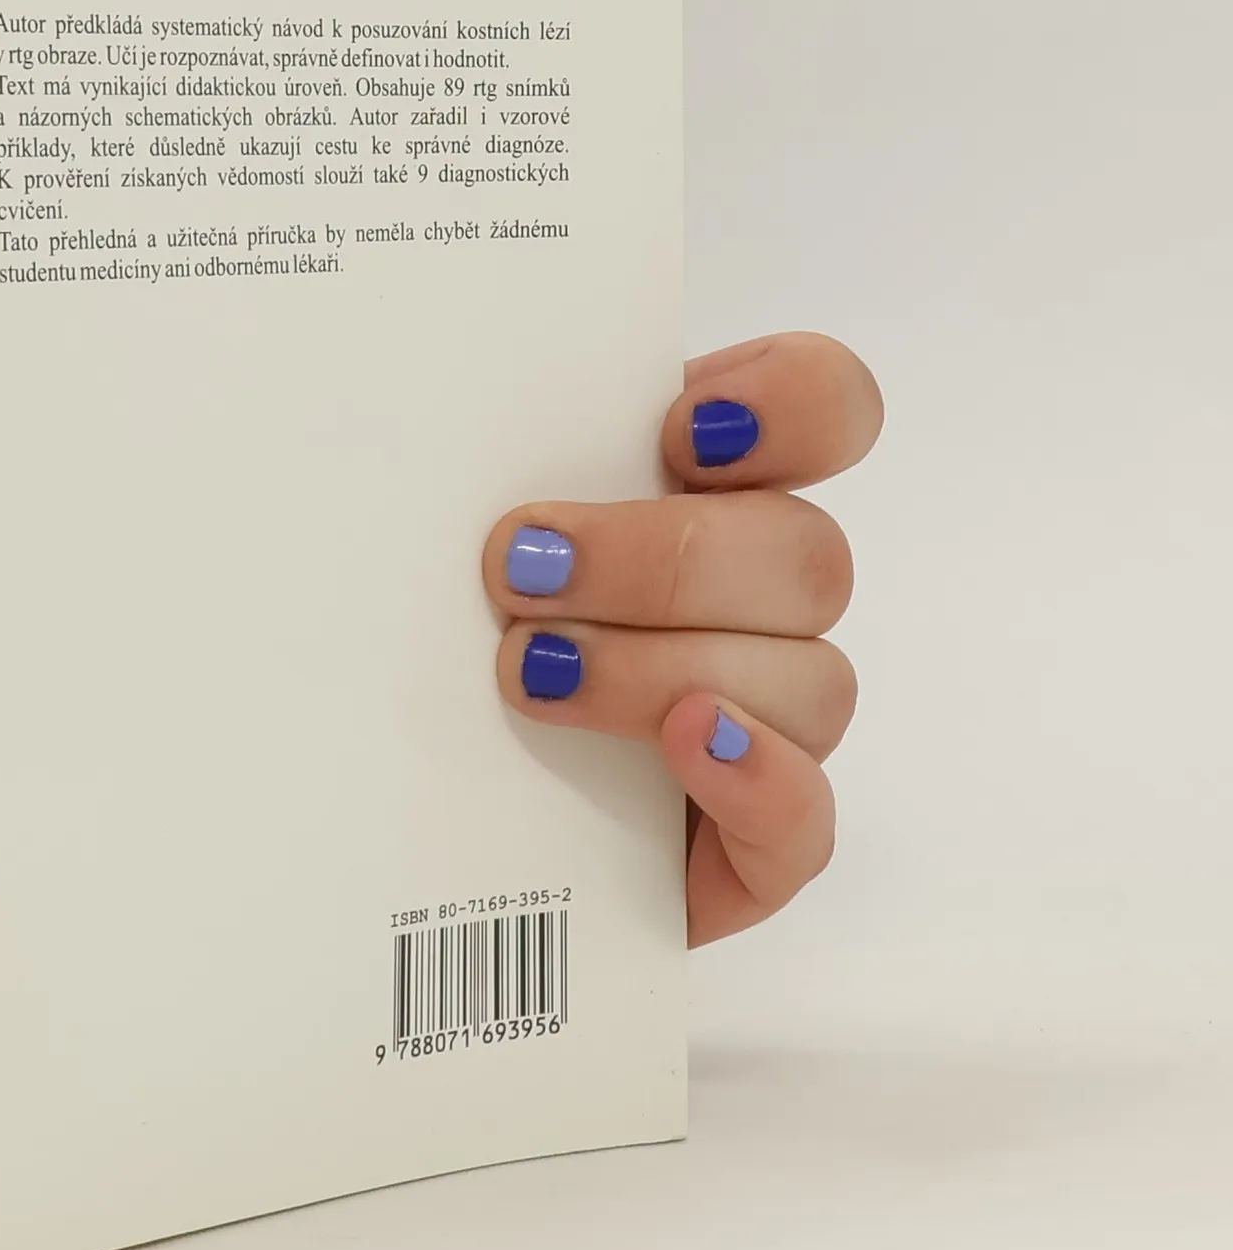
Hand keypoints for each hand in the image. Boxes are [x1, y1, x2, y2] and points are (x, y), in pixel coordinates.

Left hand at [482, 333, 882, 944]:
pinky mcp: (760, 845)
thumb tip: (443, 445)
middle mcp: (759, 606)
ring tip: (534, 675)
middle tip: (520, 571)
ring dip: (662, 666)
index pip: (824, 410)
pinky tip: (686, 745)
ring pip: (808, 678)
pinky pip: (807, 815)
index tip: (680, 431)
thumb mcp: (454, 552)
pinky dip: (756, 774)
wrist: (425, 825)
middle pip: (803, 553)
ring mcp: (775, 728)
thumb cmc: (446, 655)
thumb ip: (484, 487)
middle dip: (661, 558)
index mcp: (707, 500)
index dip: (788, 404)